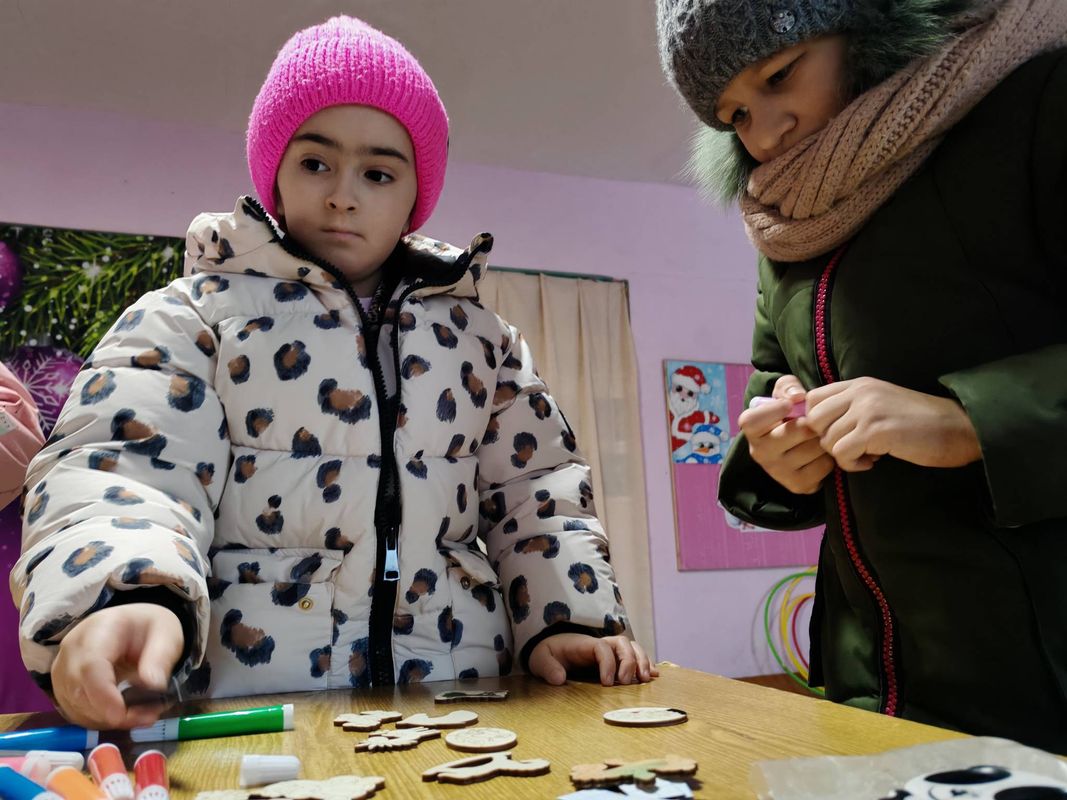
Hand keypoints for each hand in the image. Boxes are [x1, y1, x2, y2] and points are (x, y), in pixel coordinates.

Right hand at [51, 603, 183, 729]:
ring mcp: (64, 669)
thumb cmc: (149, 627)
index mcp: (99, 629)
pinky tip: (127, 716)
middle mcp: (72, 649)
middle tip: (148, 716)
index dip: (103, 695)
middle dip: (110, 713)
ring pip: (75, 707)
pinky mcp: (64, 687)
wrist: (134, 625)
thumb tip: (154, 684)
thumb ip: (161, 656)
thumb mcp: (167, 633)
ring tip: (144, 715)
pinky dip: (101, 721)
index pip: (90, 666)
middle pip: (78, 691)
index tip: (122, 715)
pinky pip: (76, 713)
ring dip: (108, 720)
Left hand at [528, 633, 658, 685]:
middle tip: (627, 682)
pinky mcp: (615, 659)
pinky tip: (654, 675)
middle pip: (622, 643)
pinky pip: (634, 657)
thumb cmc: (549, 653)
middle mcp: (600, 644)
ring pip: (632, 648)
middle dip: (629, 661)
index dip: (608, 663)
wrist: (552, 648)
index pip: (602, 647)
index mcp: (584, 644)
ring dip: (642, 661)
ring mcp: (609, 650)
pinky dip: (646, 664)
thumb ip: (548, 668)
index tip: (607, 683)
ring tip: (646, 680)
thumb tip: (558, 679)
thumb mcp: (540, 659)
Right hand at [738, 375, 834, 494]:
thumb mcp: (784, 393)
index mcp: (752, 431)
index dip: (772, 411)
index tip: (789, 405)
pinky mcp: (798, 485)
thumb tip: (798, 396)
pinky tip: (822, 453)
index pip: (752, 421)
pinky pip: (824, 466)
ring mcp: (779, 472)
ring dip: (823, 438)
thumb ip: (788, 387)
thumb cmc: (788, 414)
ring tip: (819, 435)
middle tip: (816, 420)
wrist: (796, 445)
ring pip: (814, 448)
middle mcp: (761, 454)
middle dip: (812, 422)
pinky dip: (829, 457)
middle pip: (797, 431)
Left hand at [805, 377, 981, 470]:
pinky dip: (853, 464)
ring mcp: (867, 410)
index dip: (817, 422)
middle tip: (851, 447)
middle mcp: (860, 392)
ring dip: (844, 455)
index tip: (838, 434)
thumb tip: (819, 428)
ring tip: (869, 454)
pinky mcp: (875, 431)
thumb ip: (852, 408)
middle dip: (827, 440)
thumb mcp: (880, 404)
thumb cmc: (919, 422)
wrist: (958, 428)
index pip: (812, 399)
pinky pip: (842, 454)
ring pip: (828, 440)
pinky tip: (873, 462)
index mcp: (859, 384)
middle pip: (813, 420)